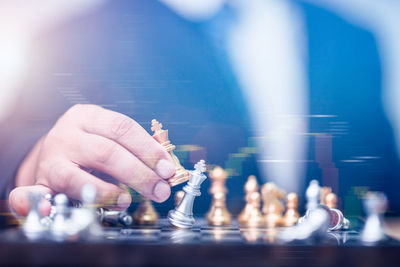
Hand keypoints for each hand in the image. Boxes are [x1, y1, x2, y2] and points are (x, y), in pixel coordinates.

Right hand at [9, 104, 175, 215]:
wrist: (51, 150)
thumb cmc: (89, 144)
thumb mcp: (109, 134)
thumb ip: (135, 147)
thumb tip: (165, 166)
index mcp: (88, 116)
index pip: (123, 128)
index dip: (148, 150)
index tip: (167, 169)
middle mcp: (67, 134)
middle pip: (106, 152)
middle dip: (139, 174)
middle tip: (159, 190)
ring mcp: (51, 159)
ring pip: (77, 177)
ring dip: (107, 192)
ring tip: (128, 201)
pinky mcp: (40, 182)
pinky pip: (37, 194)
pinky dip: (43, 203)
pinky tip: (66, 210)